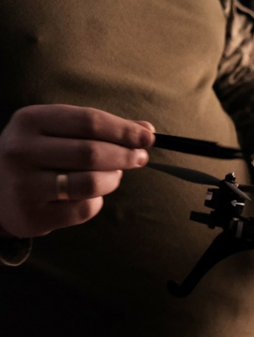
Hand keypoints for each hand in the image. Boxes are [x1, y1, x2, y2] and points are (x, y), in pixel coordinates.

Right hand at [0, 104, 153, 237]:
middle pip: (92, 152)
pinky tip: (91, 196)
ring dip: (113, 180)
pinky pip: (84, 209)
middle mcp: (21, 151)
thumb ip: (101, 128)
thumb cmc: (39, 155)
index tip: (148, 138)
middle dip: (125, 156)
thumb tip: (146, 130)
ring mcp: (23, 185)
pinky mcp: (33, 215)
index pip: (89, 121)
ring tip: (115, 176)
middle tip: (140, 158)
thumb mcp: (58, 131)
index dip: (124, 131)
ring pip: (91, 183)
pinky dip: (97, 202)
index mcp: (29, 121)